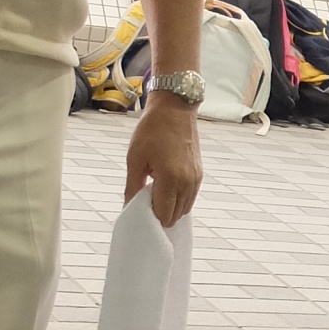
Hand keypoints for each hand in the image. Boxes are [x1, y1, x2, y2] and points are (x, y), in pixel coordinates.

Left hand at [125, 93, 202, 228]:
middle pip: (175, 216)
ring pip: (184, 210)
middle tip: (144, 205)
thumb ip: (132, 187)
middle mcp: (187, 182)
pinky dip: (178, 201)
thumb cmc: (152, 130)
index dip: (150, 220)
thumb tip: (129, 208)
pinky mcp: (199, 175)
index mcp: (171, 179)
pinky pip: (190, 198)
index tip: (138, 214)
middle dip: (160, 215)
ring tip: (154, 196)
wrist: (175, 109)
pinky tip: (165, 190)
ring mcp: (196, 179)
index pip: (164, 215)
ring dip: (170, 209)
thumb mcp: (135, 159)